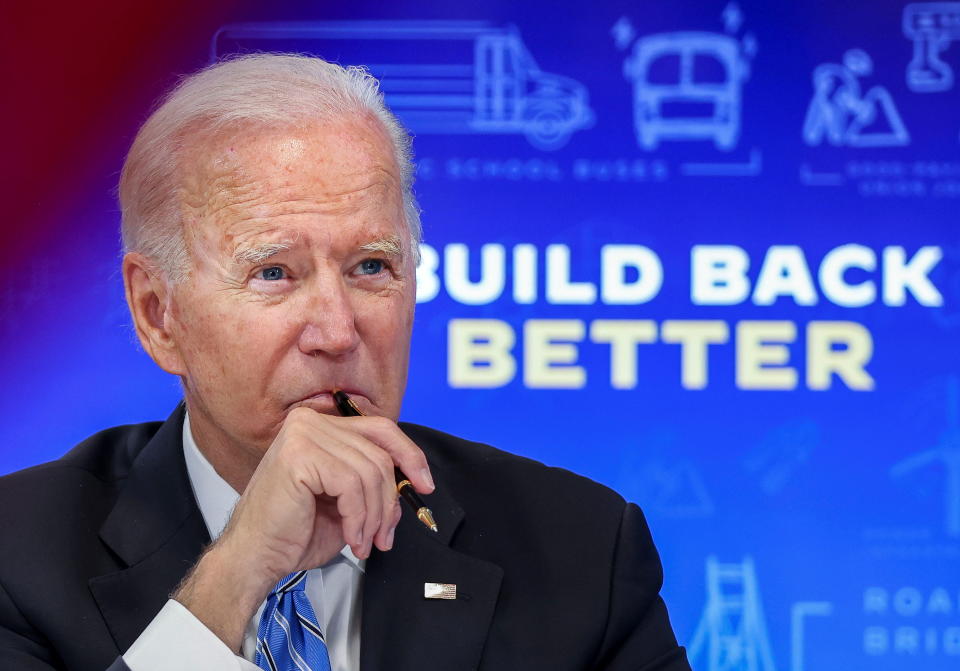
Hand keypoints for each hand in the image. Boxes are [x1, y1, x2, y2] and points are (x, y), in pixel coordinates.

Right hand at [173, 407, 434, 650]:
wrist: (255, 556)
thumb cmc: (295, 531)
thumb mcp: (346, 498)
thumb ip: (372, 478)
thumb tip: (414, 478)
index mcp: (320, 424)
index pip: (381, 428)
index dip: (410, 455)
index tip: (425, 485)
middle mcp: (309, 420)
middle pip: (379, 453)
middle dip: (389, 500)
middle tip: (384, 535)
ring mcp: (303, 434)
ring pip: (370, 472)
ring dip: (374, 516)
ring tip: (364, 542)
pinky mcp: (300, 454)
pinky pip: (352, 485)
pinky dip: (359, 517)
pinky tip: (351, 538)